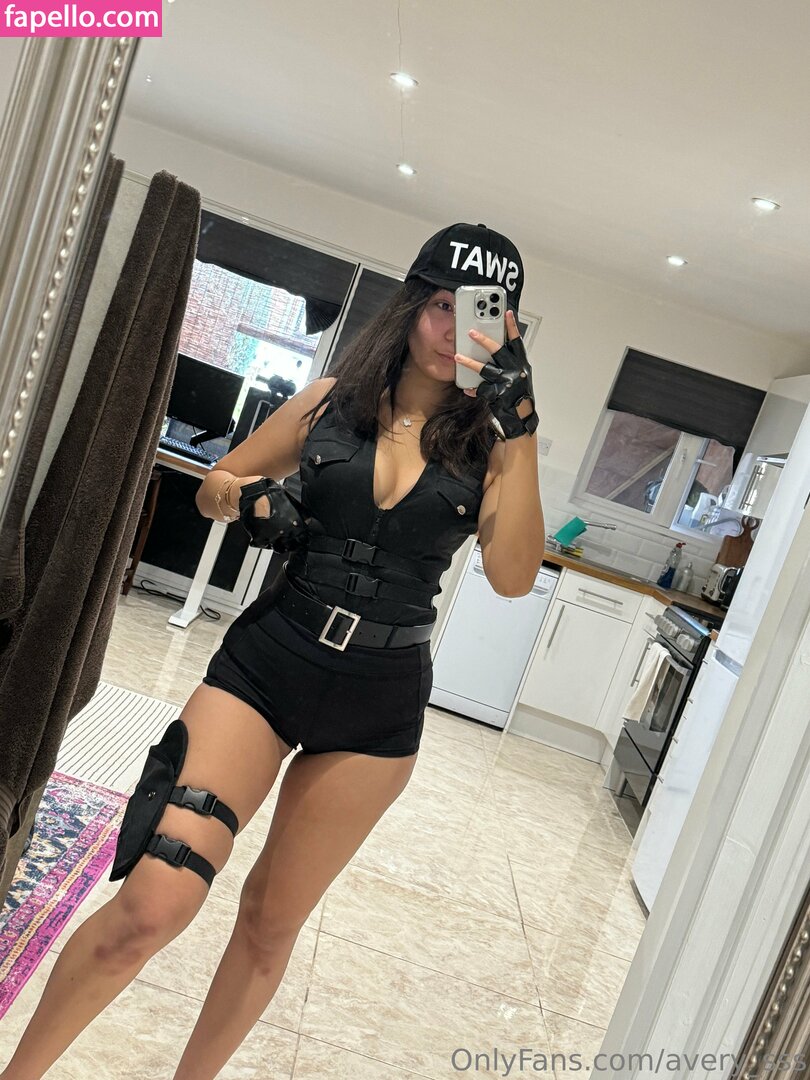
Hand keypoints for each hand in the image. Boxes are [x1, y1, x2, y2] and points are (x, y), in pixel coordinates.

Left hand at [454, 310, 537, 438]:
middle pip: (498, 351)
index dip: (512, 326)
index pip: (516, 341)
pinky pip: (481, 389)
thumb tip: (496, 347)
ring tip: (457, 357)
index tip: (506, 313)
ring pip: (485, 369)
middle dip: (484, 340)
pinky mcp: (498, 394)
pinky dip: (473, 389)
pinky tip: (467, 389)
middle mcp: (516, 370)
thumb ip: (510, 362)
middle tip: (471, 332)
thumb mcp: (520, 375)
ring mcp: (507, 382)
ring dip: (469, 362)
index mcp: (521, 363)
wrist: (521, 417)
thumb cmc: (519, 395)